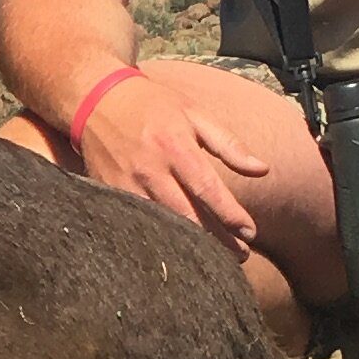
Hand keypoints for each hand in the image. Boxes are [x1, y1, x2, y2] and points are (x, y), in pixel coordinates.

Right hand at [75, 67, 279, 254]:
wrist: (96, 99)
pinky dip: (159, 239)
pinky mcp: (110, 194)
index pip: (207, 189)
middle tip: (240, 256)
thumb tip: (262, 170)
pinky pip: (138, 225)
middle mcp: (151, 170)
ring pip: (162, 226)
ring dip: (190, 246)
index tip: (250, 233)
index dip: (230, 215)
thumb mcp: (195, 113)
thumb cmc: (153, 105)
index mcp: (175, 147)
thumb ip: (229, 144)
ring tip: (214, 259)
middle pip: (187, 217)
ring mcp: (127, 185)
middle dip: (216, 240)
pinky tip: (177, 251)